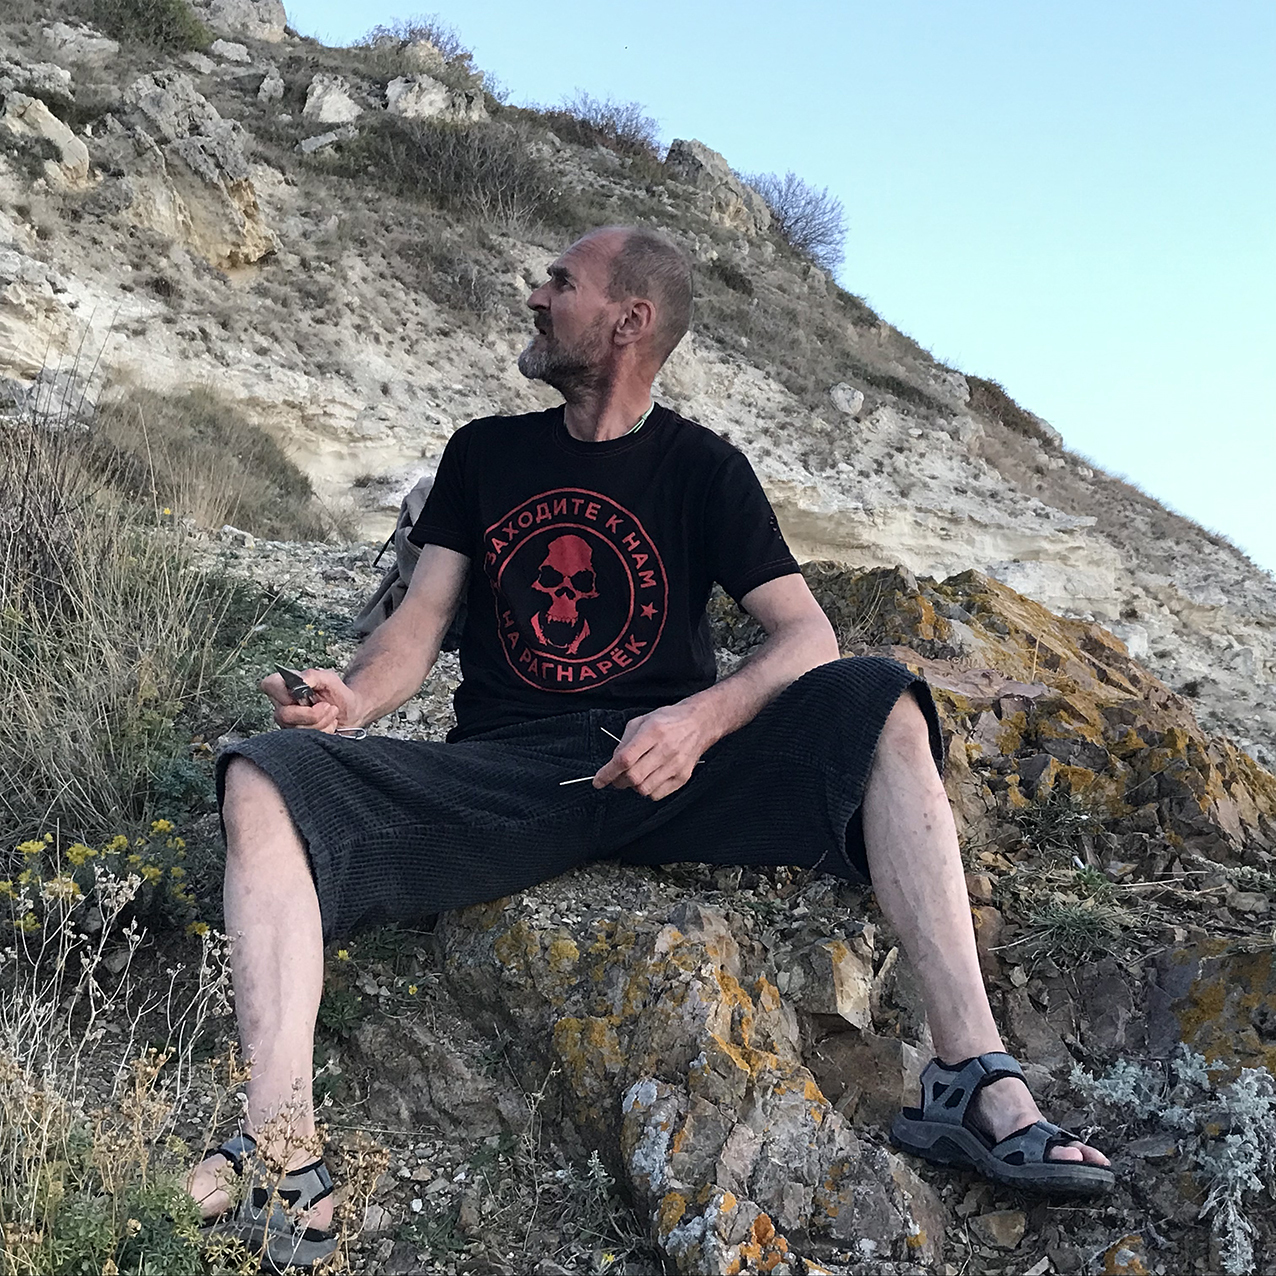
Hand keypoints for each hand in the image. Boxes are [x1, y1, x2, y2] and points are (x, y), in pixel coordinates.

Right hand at [259, 667, 361, 733]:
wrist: (350, 711)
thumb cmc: (337, 692)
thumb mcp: (329, 678)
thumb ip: (312, 675)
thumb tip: (300, 680)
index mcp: (284, 684)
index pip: (270, 686)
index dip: (286, 695)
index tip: (306, 696)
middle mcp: (281, 704)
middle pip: (284, 715)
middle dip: (312, 714)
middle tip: (328, 706)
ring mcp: (287, 722)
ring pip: (296, 730)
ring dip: (321, 722)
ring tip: (331, 713)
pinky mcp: (295, 736)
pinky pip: (305, 739)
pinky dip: (323, 731)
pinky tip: (328, 724)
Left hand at [593, 702, 710, 799]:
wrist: (699, 723)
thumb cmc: (668, 721)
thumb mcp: (641, 721)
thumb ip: (624, 742)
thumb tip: (613, 764)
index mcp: (653, 731)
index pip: (625, 759)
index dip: (608, 773)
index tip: (598, 781)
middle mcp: (666, 749)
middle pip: (634, 777)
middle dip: (618, 781)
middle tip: (616, 778)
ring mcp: (676, 765)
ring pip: (644, 789)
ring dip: (633, 786)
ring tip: (636, 775)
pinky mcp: (683, 777)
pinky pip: (657, 794)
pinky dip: (648, 790)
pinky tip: (649, 778)